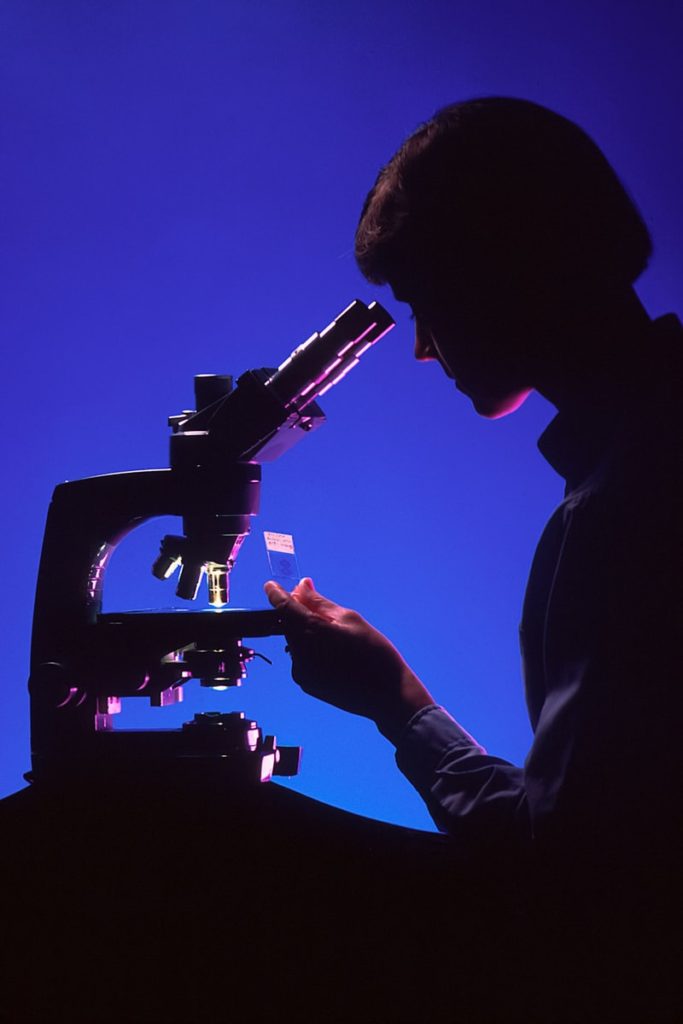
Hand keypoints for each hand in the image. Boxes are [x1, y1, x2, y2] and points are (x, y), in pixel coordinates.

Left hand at [264, 577, 434, 743]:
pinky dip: (312, 651)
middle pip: (289, 625)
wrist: (387, 695)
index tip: (271, 585)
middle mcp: (300, 653)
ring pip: (296, 642)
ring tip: (337, 638)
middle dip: (299, 613)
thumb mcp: (350, 619)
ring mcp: (301, 672)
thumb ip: (320, 603)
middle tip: (321, 609)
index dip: (275, 593)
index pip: (283, 607)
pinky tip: (336, 656)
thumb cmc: (374, 652)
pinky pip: (303, 659)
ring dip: (307, 634)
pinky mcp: (306, 684)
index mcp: (311, 632)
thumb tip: (301, 587)